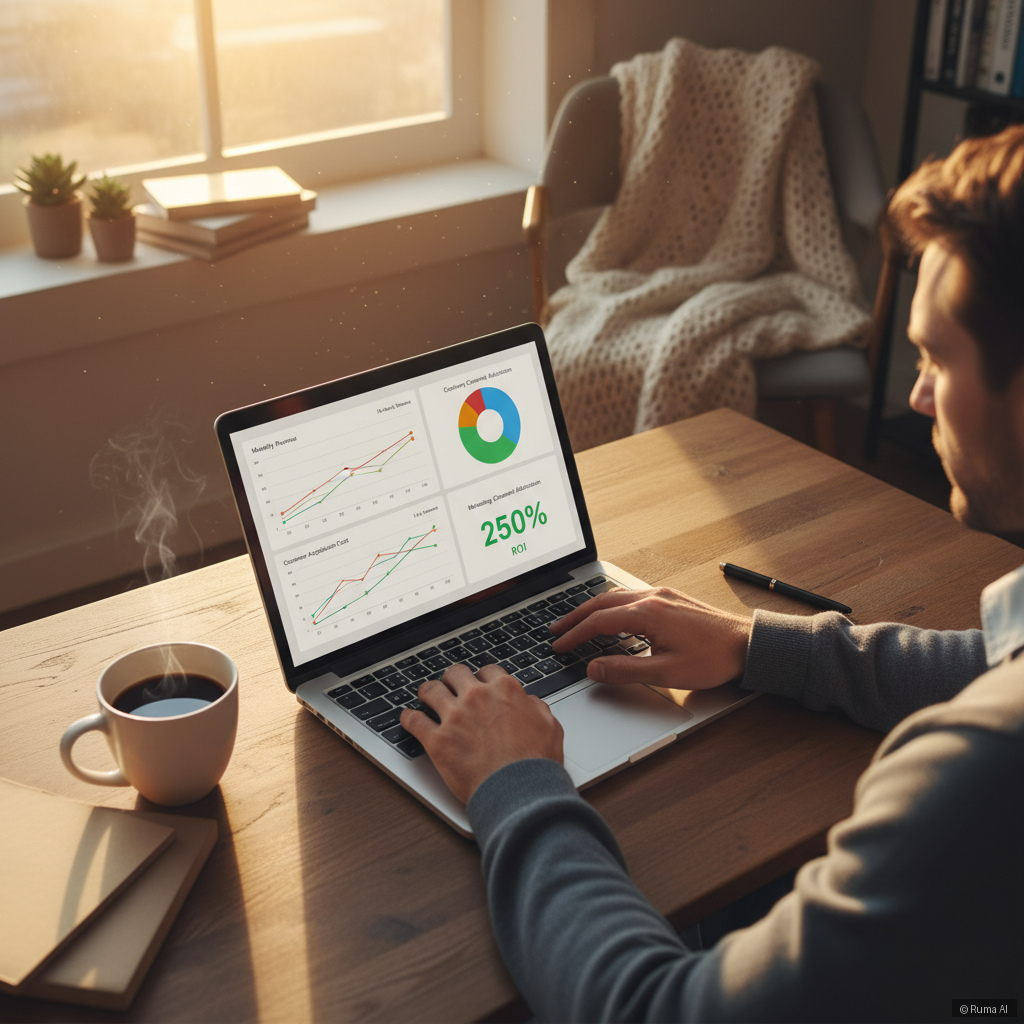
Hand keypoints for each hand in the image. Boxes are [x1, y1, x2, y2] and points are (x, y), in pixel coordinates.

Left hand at [400, 663, 563, 803]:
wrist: (520, 791)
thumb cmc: (536, 763)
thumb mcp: (549, 726)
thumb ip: (536, 708)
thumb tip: (529, 702)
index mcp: (504, 690)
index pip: (486, 671)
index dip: (481, 678)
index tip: (478, 685)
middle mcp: (477, 697)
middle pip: (455, 674)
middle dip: (452, 680)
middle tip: (450, 688)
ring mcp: (454, 717)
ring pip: (430, 690)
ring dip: (427, 693)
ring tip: (425, 697)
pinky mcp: (437, 740)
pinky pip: (414, 721)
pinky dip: (408, 718)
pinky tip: (408, 718)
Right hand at [550, 587, 750, 689]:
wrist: (748, 643)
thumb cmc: (713, 658)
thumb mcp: (666, 672)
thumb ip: (625, 670)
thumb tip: (594, 668)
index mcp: (648, 614)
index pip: (598, 622)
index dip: (575, 635)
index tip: (559, 645)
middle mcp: (652, 598)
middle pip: (601, 603)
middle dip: (575, 616)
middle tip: (555, 629)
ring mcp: (662, 595)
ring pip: (615, 596)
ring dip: (592, 608)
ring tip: (575, 621)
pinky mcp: (670, 598)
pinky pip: (631, 595)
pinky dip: (611, 604)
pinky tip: (610, 614)